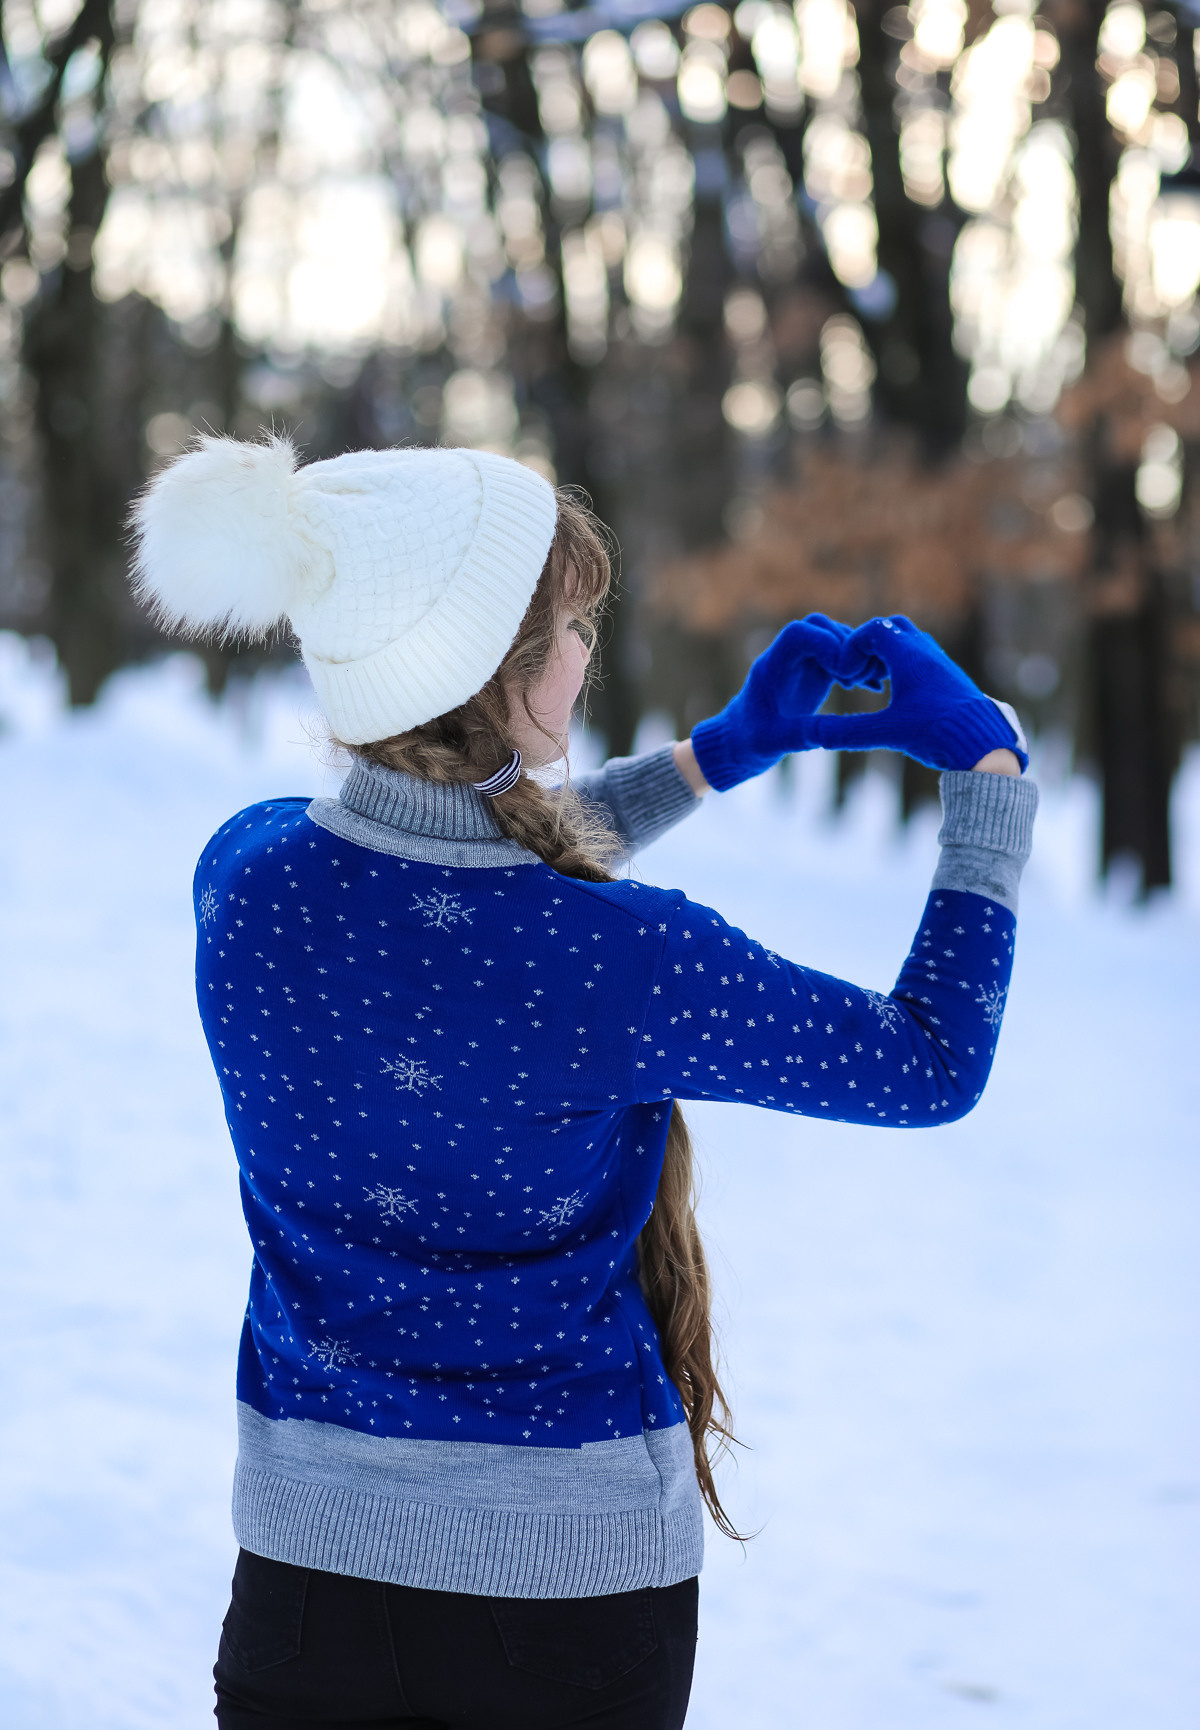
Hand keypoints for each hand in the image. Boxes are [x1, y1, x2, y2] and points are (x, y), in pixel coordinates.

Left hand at [690, 615, 886, 791]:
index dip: (824, 642)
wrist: (741, 741)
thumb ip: (798, 735)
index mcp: (771, 667)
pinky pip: (841, 655)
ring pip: (834, 636)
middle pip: (819, 625)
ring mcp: (802, 661)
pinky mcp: (815, 672)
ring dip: (855, 654)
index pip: (797, 633)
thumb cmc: (749, 741)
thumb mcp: (771, 743)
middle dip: (845, 645)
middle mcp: (787, 657)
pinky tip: (874, 687)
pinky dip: (858, 666)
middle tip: (857, 678)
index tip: (841, 672)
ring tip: (868, 683)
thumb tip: (833, 732)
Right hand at [803, 616, 1028, 771]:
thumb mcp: (885, 732)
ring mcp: (940, 660)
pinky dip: (903, 664)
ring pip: (907, 641)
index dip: (851, 647)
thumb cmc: (935, 733)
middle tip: (859, 673)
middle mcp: (925, 650)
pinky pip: (921, 655)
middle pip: (890, 628)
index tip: (845, 674)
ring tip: (875, 683)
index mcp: (908, 655)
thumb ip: (845, 731)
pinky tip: (897, 694)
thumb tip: (810, 734)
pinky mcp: (949, 674)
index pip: (871, 630)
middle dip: (868, 646)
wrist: (982, 743)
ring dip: (886, 655)